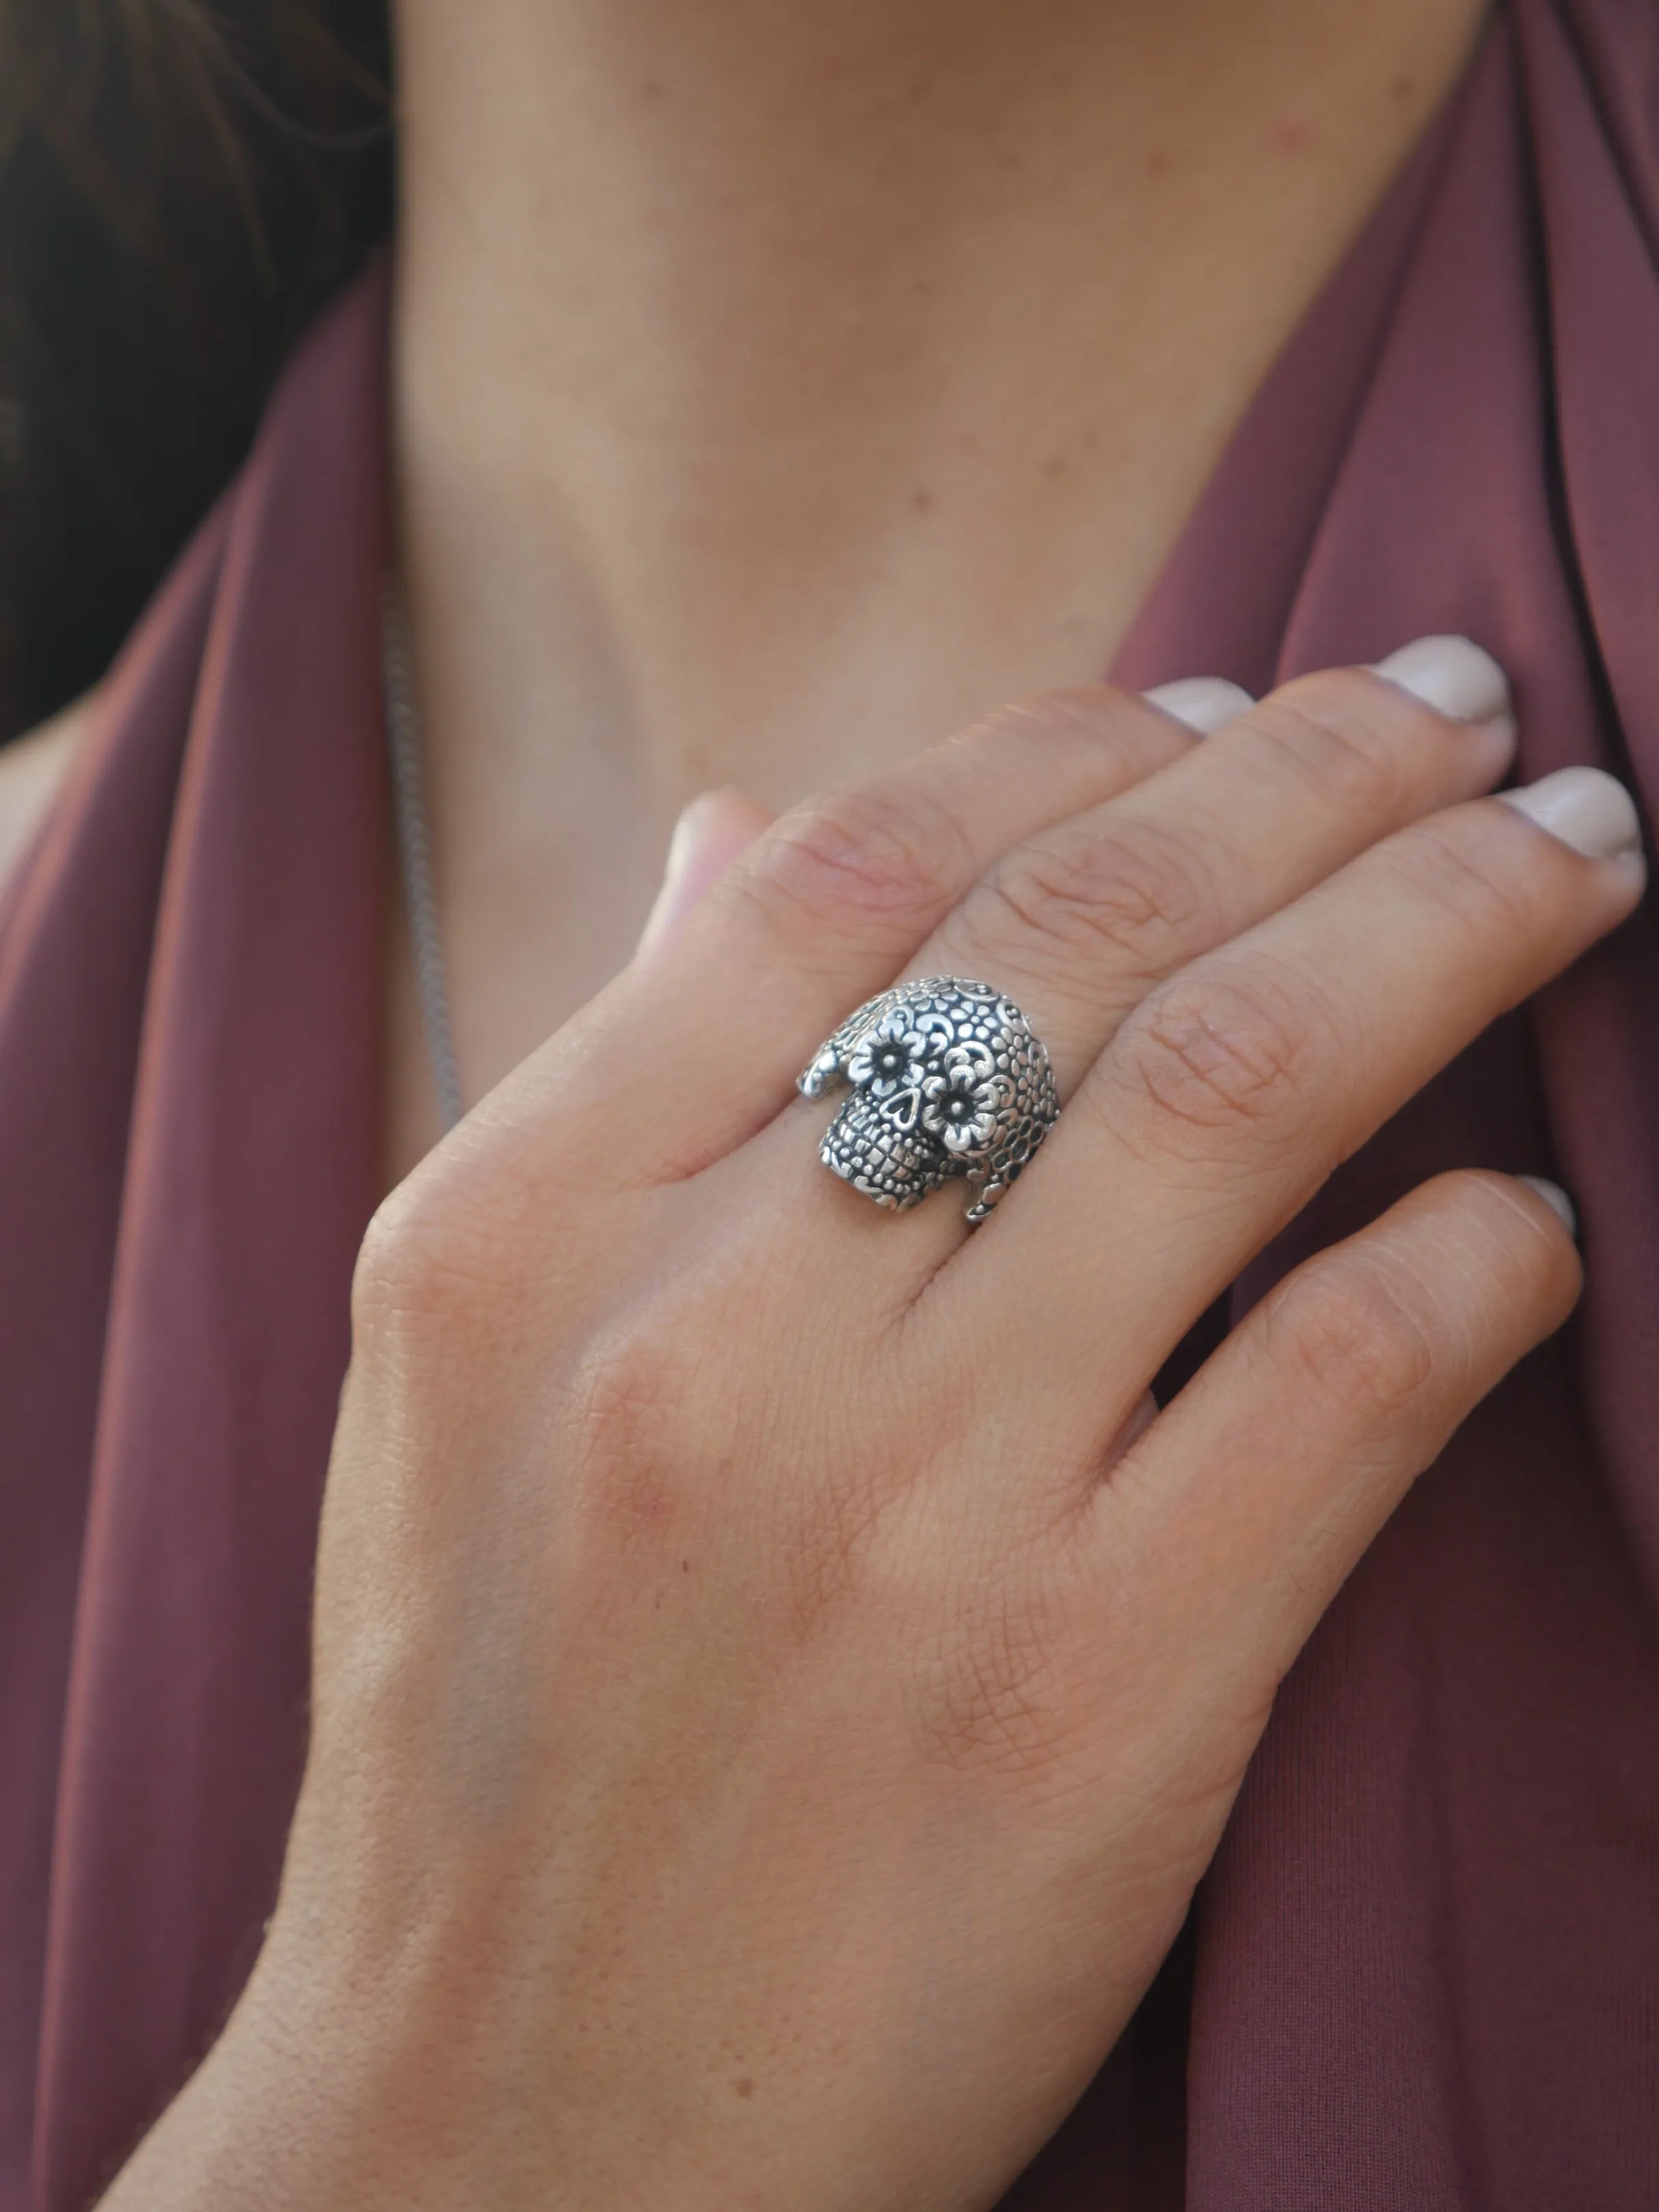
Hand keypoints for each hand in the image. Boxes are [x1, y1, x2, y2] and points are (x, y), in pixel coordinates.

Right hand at [104, 640, 1640, 2211]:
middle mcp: (705, 1330)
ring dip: (1454, 926)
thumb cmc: (494, 1728)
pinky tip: (1525, 1220)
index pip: (853, 869)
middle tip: (1471, 698)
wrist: (507, 2124)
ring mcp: (906, 1506)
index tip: (1237, 690)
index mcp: (525, 1224)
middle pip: (1080, 936)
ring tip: (1569, 852)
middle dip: (1320, 767)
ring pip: (1246, 1093)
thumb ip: (623, 1084)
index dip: (1085, 739)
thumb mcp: (469, 1372)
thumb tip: (752, 826)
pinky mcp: (1091, 1690)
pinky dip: (1478, 1255)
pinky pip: (1349, 1377)